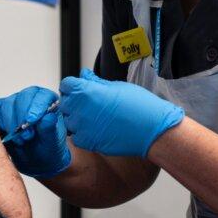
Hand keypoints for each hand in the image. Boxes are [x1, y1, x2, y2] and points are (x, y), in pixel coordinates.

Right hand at [0, 87, 71, 178]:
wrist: (35, 160)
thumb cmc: (46, 147)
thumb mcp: (52, 142)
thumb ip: (50, 129)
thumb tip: (48, 118)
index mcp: (47, 100)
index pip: (41, 96)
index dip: (36, 106)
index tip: (32, 121)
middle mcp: (30, 98)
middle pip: (22, 97)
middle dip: (22, 117)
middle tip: (27, 136)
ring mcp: (13, 104)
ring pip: (6, 105)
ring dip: (11, 124)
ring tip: (20, 141)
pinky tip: (7, 136)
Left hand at [58, 68, 183, 157]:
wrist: (152, 129)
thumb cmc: (139, 105)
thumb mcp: (116, 86)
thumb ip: (95, 82)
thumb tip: (84, 75)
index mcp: (86, 91)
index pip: (66, 85)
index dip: (73, 86)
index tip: (81, 89)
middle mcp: (80, 109)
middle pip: (65, 103)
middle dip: (74, 102)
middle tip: (90, 104)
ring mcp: (82, 127)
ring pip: (69, 120)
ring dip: (77, 119)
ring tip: (96, 118)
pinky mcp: (87, 142)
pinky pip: (76, 136)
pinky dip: (82, 134)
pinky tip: (97, 130)